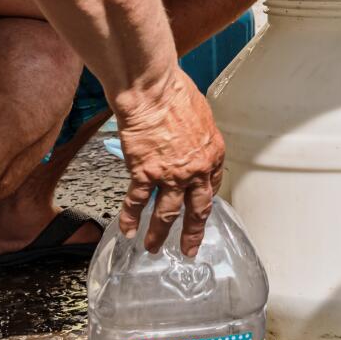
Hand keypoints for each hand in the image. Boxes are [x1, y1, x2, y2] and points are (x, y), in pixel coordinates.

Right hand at [114, 68, 224, 254]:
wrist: (153, 90)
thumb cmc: (175, 92)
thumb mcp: (200, 114)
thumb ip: (196, 134)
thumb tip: (188, 138)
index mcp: (213, 154)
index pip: (212, 185)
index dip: (205, 200)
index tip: (200, 209)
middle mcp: (196, 170)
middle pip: (197, 209)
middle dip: (192, 232)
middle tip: (189, 249)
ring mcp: (171, 175)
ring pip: (166, 214)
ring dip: (159, 234)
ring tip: (153, 248)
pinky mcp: (146, 174)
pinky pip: (137, 202)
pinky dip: (130, 218)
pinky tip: (127, 230)